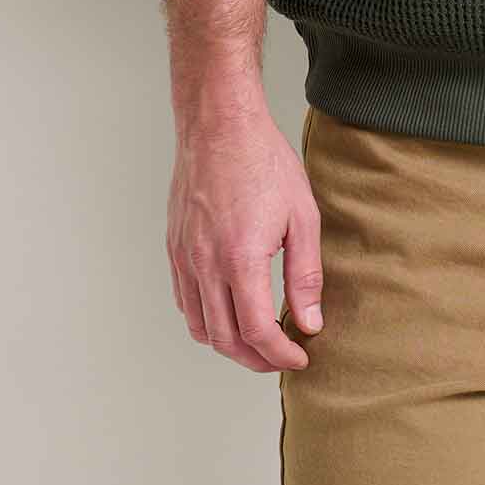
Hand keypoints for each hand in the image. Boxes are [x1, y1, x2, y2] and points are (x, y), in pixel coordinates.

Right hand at [166, 100, 322, 371]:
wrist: (219, 126)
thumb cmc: (264, 162)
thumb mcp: (302, 215)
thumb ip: (305, 274)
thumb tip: (310, 322)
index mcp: (240, 259)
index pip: (257, 332)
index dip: (279, 354)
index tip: (299, 357)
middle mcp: (205, 265)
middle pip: (226, 340)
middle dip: (257, 359)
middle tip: (281, 357)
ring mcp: (184, 259)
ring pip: (200, 327)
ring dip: (230, 344)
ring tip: (259, 340)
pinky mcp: (174, 249)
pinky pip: (185, 302)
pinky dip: (206, 321)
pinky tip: (229, 311)